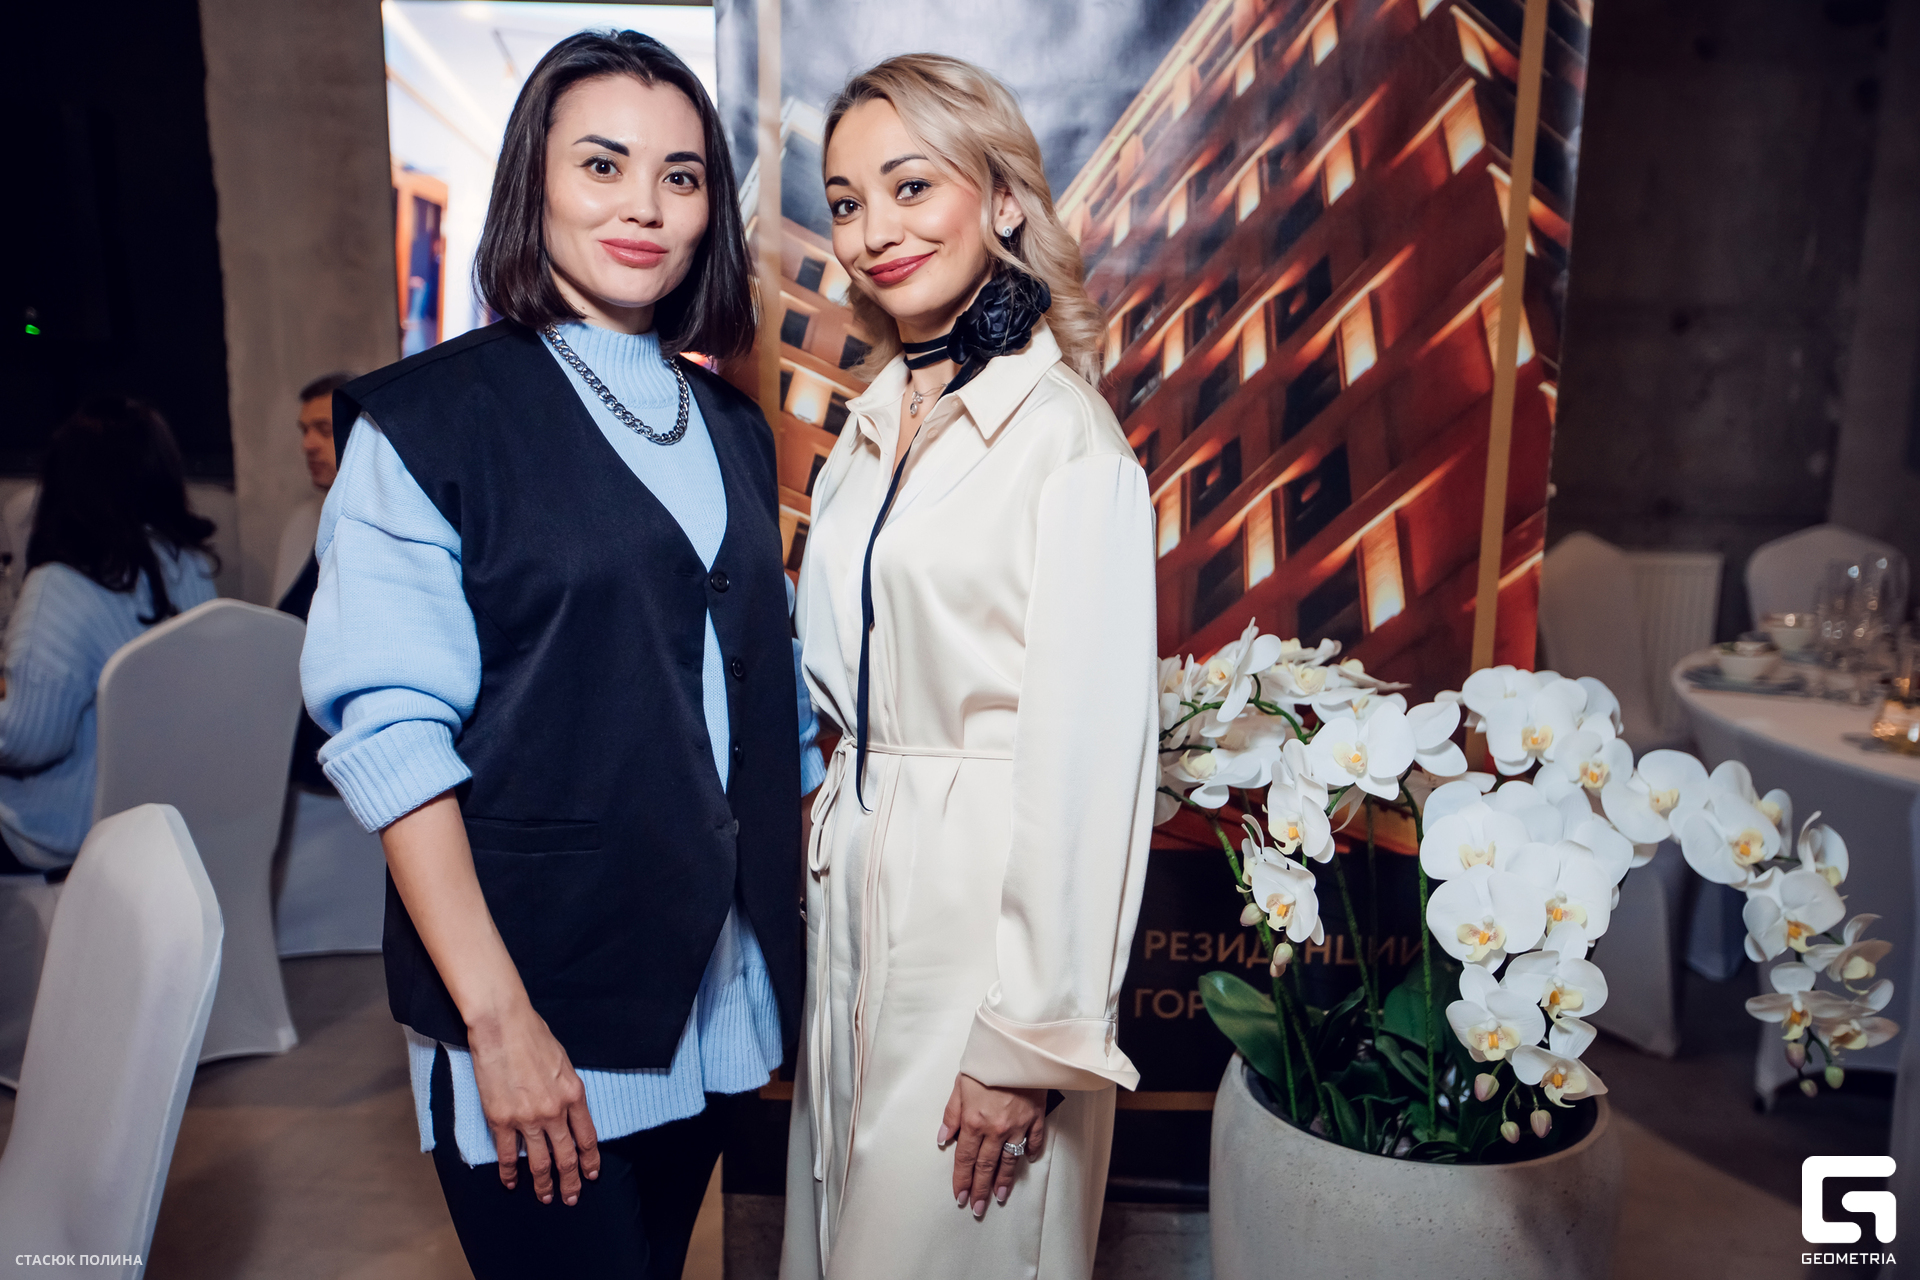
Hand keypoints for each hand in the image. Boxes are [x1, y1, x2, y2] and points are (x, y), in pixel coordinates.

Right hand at [466, 1000, 600, 1204]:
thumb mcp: (564, 1063)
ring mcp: (527, 1118)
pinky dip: (509, 1172)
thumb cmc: (533, 1036)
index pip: (587, 1138)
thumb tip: (567, 1108)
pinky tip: (511, 1183)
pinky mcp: (501, 1120)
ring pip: (539, 1162)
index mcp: (574, 1095)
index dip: (589, 1160)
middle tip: (571, 1197)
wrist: (503, 1027)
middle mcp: (554, 1111)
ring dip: (544, 1184)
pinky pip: (508, 1155)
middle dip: (571, 1180)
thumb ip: (567, 1090)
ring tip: (546, 1198)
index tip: (590, 1175)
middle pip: (566, 1156)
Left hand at [938, 1074, 1045, 1218]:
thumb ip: (951, 1114)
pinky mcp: (1037, 1117)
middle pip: (986, 1166)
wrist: (1017, 1047)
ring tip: (1000, 1197)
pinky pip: (1035, 1141)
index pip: (965, 1158)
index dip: (961, 1179)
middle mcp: (996, 1128)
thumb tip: (943, 1139)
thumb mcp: (960, 1085)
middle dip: (980, 1189)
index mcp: (974, 1120)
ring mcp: (1019, 1125)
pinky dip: (1031, 1152)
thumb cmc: (986, 1062)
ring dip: (1004, 1181)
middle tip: (977, 1208)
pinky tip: (1028, 1162)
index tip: (960, 1196)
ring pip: (1010, 1160)